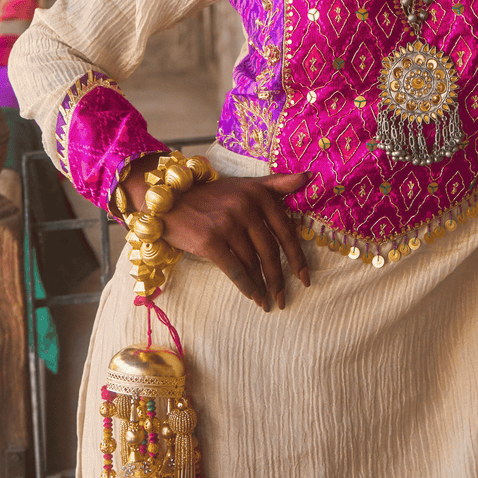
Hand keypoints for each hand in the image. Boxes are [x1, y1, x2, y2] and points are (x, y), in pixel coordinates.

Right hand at [125, 159, 310, 311]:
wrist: (168, 198)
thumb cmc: (210, 195)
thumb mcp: (245, 184)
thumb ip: (276, 183)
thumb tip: (310, 177)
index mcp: (258, 194)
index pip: (285, 230)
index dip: (297, 257)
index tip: (304, 277)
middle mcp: (245, 206)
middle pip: (270, 250)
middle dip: (279, 278)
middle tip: (284, 297)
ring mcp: (227, 224)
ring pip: (252, 262)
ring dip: (262, 285)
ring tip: (267, 300)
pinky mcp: (210, 241)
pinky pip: (234, 270)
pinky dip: (246, 287)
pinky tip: (253, 297)